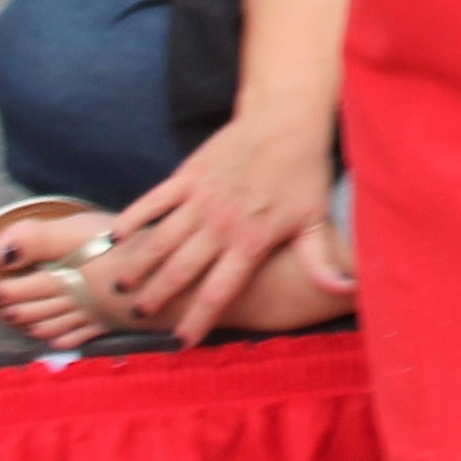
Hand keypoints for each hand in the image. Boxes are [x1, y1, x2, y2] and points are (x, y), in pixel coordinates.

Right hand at [94, 111, 349, 344]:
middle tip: (138, 317)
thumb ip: (322, 262)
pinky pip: (154, 201)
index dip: (199, 320)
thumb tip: (347, 291)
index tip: (181, 341)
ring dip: (139, 266)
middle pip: (181, 271)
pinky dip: (132, 219)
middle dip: (157, 298)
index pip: (220, 291)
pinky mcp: (188, 175)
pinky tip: (114, 236)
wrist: (285, 119)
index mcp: (252, 241)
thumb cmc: (304, 172)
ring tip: (120, 288)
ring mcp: (201, 199)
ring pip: (161, 240)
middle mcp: (221, 224)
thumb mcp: (317, 220)